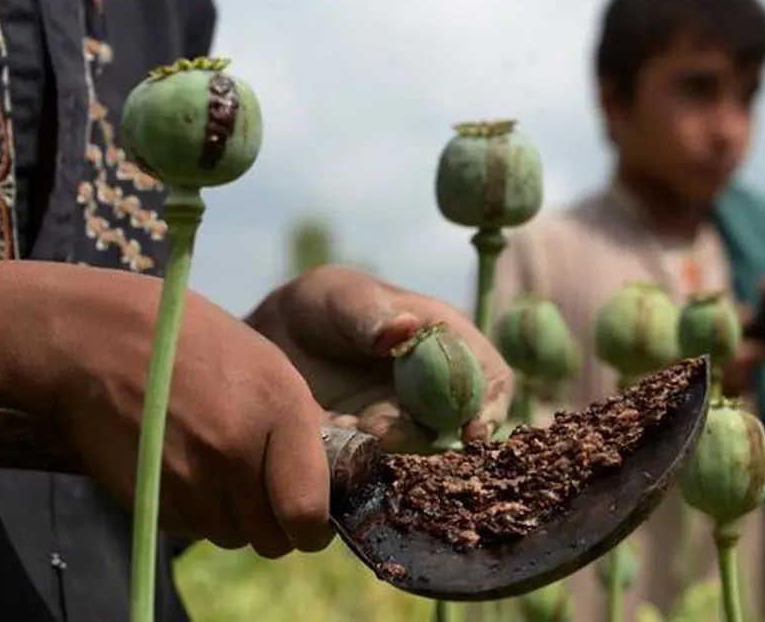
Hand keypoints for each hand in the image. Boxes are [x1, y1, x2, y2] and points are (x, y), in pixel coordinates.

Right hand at [0, 262, 333, 557]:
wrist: (101, 343)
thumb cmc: (196, 346)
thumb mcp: (269, 366)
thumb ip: (305, 424)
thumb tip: (335, 476)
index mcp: (279, 410)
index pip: (308, 511)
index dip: (315, 527)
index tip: (314, 520)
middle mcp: (236, 450)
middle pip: (273, 537)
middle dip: (278, 525)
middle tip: (270, 496)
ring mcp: (189, 478)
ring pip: (234, 537)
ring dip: (237, 518)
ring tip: (225, 471)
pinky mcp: (152, 497)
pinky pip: (195, 529)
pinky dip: (200, 512)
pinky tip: (191, 470)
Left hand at [247, 265, 512, 452]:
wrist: (273, 341)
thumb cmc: (320, 305)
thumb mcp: (340, 296)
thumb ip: (369, 313)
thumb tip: (404, 327)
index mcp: (448, 343)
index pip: (491, 379)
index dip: (491, 407)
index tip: (472, 430)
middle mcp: (437, 389)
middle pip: (459, 427)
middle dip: (428, 436)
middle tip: (382, 430)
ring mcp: (407, 422)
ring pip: (420, 453)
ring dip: (389, 451)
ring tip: (344, 427)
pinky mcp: (374, 450)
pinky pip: (380, 468)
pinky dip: (358, 463)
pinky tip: (327, 439)